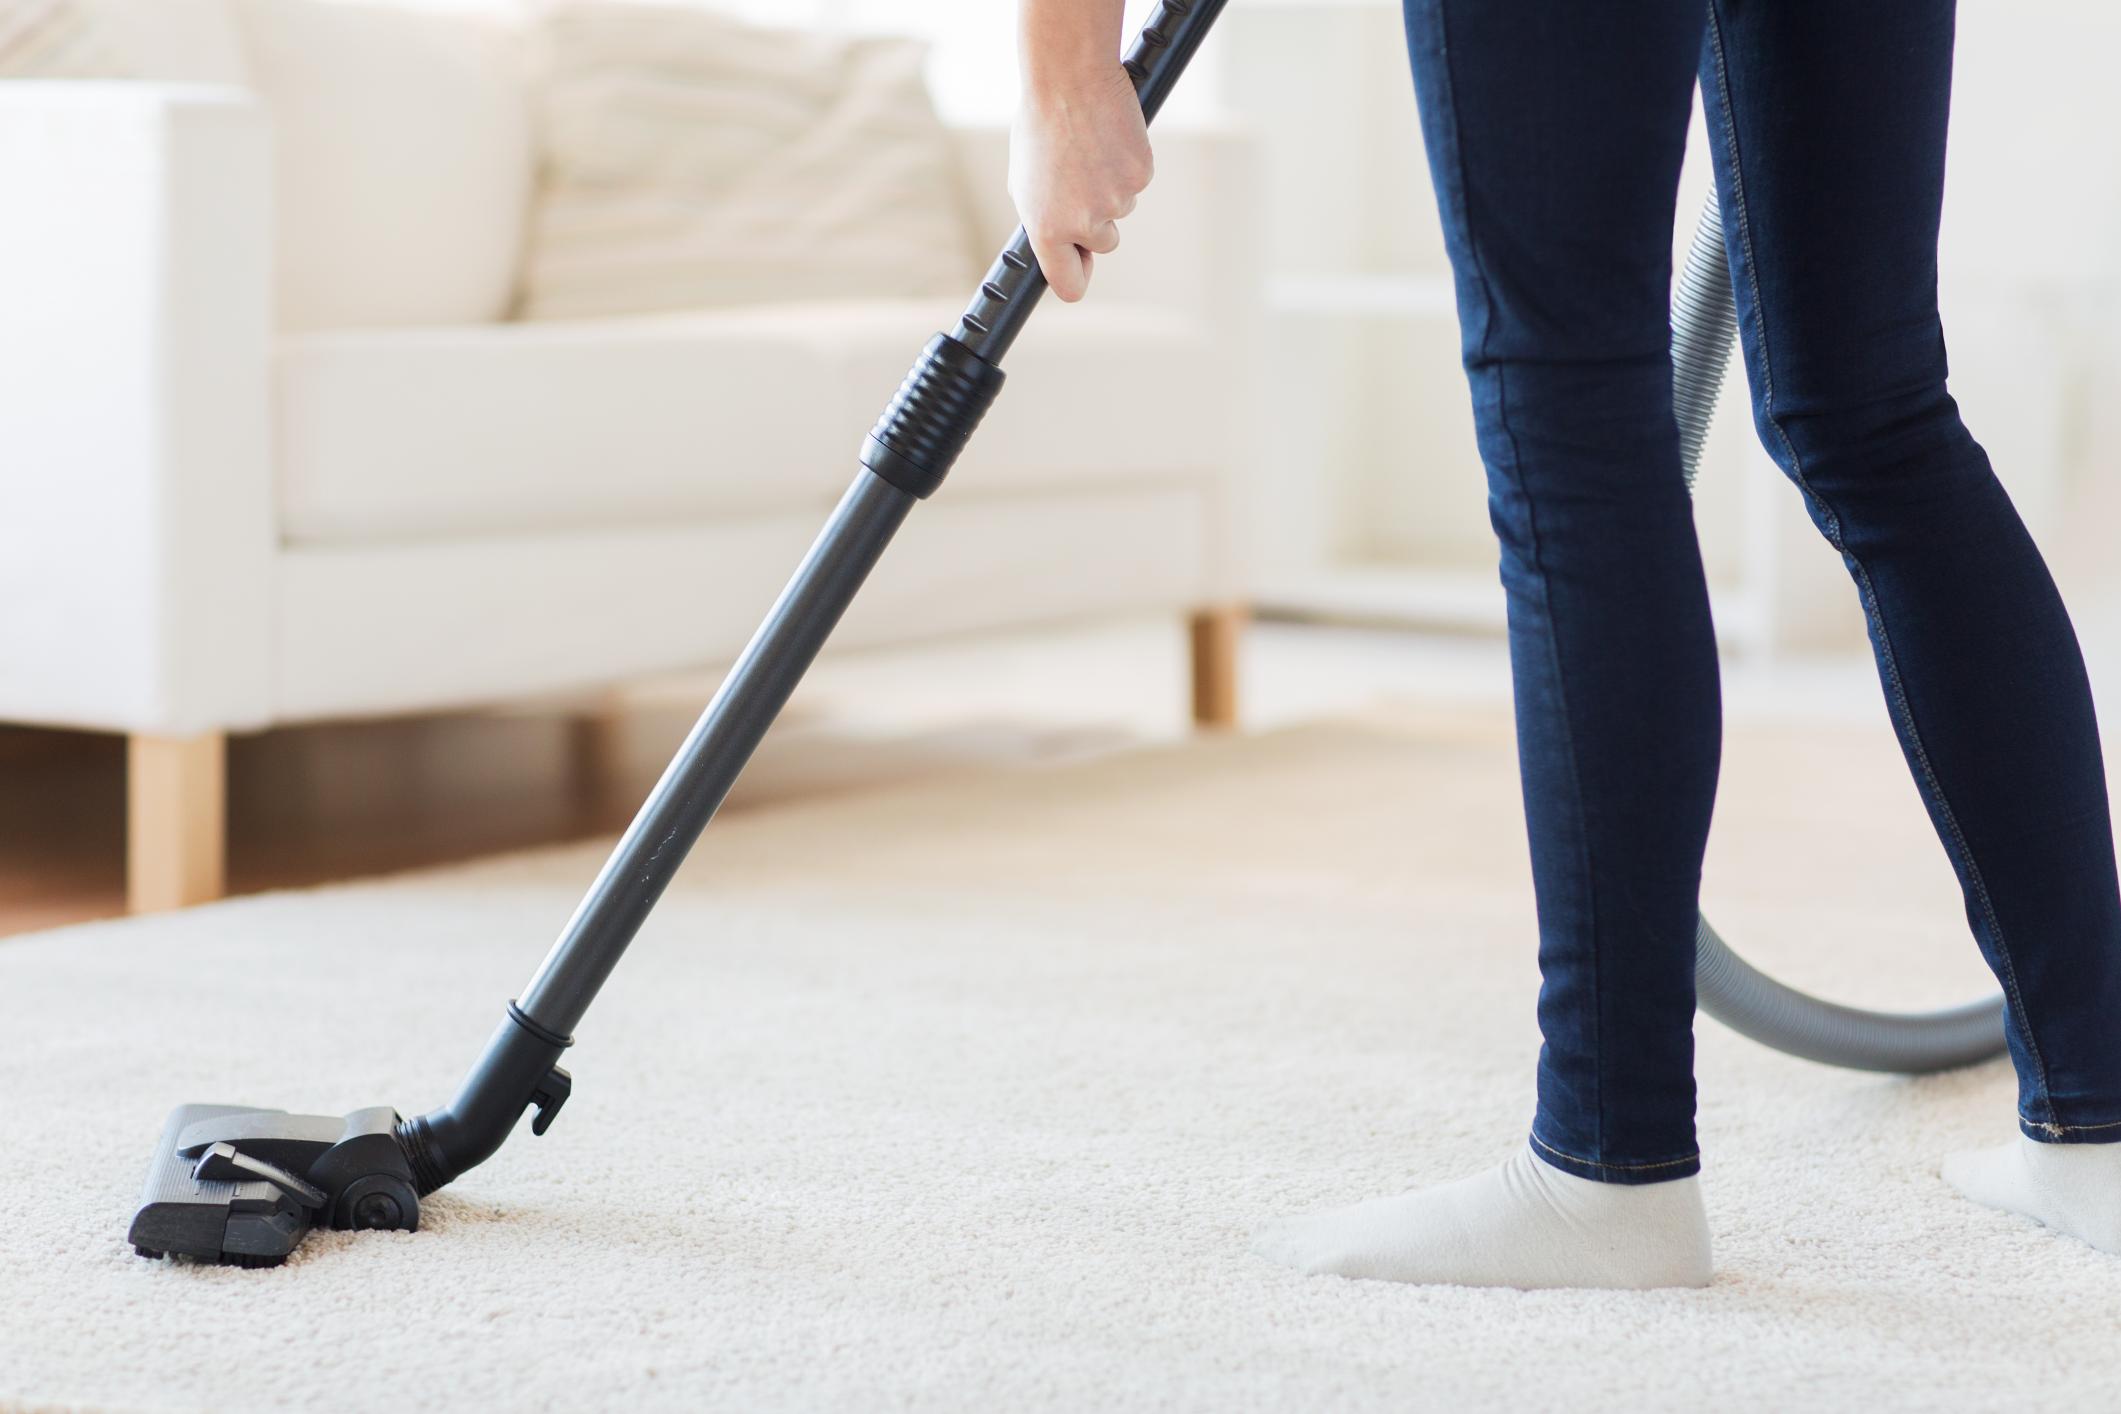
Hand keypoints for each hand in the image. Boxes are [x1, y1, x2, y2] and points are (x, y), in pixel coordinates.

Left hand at [1008, 62, 1151, 301]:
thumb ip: (1044, 222)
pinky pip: (1136, 183)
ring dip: (1109, 188)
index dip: (1077, 277)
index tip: (1079, 267)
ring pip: (1121, 210)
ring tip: (1089, 151)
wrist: (1069, 80)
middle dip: (1096, 220)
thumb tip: (1059, 247)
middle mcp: (1084, 223)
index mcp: (1047, 229)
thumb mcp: (1025, 183)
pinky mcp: (1141, 176)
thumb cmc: (1040, 127)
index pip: (1069, 285)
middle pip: (1104, 244)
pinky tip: (1108, 141)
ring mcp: (1116, 201)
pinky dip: (1126, 165)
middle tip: (1079, 180)